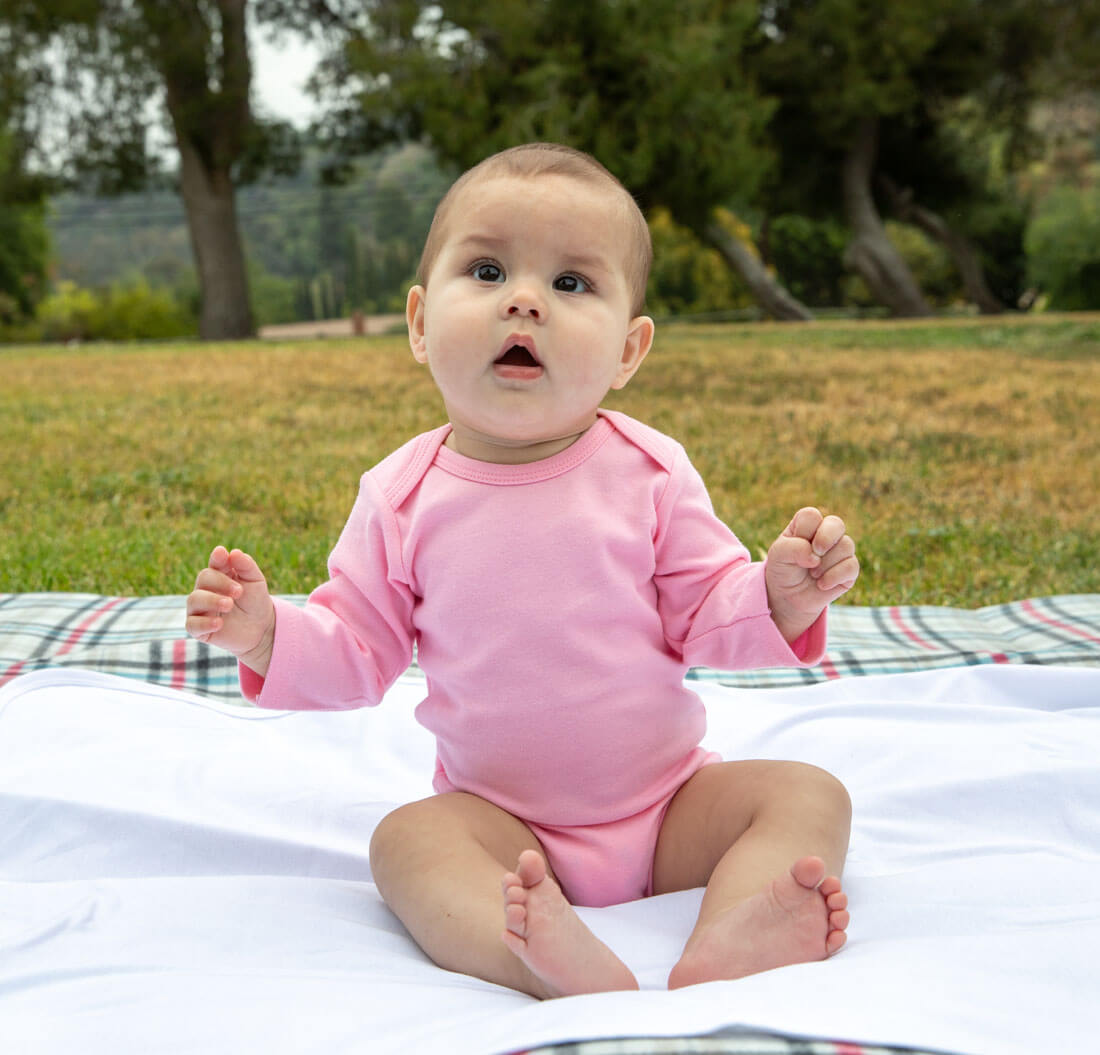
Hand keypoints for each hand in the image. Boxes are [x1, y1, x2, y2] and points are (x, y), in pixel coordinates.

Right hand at [185, 546, 275, 674]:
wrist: (261, 629)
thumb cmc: (256, 602)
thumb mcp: (256, 582)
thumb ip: (246, 566)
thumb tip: (234, 552)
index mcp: (220, 575)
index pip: (215, 563)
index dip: (217, 558)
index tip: (222, 554)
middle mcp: (206, 590)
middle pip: (203, 578)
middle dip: (220, 582)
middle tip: (239, 592)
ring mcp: (200, 609)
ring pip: (194, 599)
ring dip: (211, 600)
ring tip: (229, 605)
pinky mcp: (199, 629)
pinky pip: (192, 624)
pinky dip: (204, 623)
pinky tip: (219, 623)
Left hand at [765, 508, 858, 641]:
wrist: (789, 597)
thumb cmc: (783, 571)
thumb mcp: (778, 556)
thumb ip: (794, 548)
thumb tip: (816, 556)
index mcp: (807, 526)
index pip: (811, 515)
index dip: (805, 531)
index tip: (796, 545)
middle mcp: (826, 534)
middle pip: (837, 523)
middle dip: (825, 539)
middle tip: (814, 555)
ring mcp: (840, 551)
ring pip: (846, 546)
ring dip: (825, 564)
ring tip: (812, 574)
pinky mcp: (849, 569)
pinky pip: (852, 566)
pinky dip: (833, 577)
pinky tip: (822, 584)